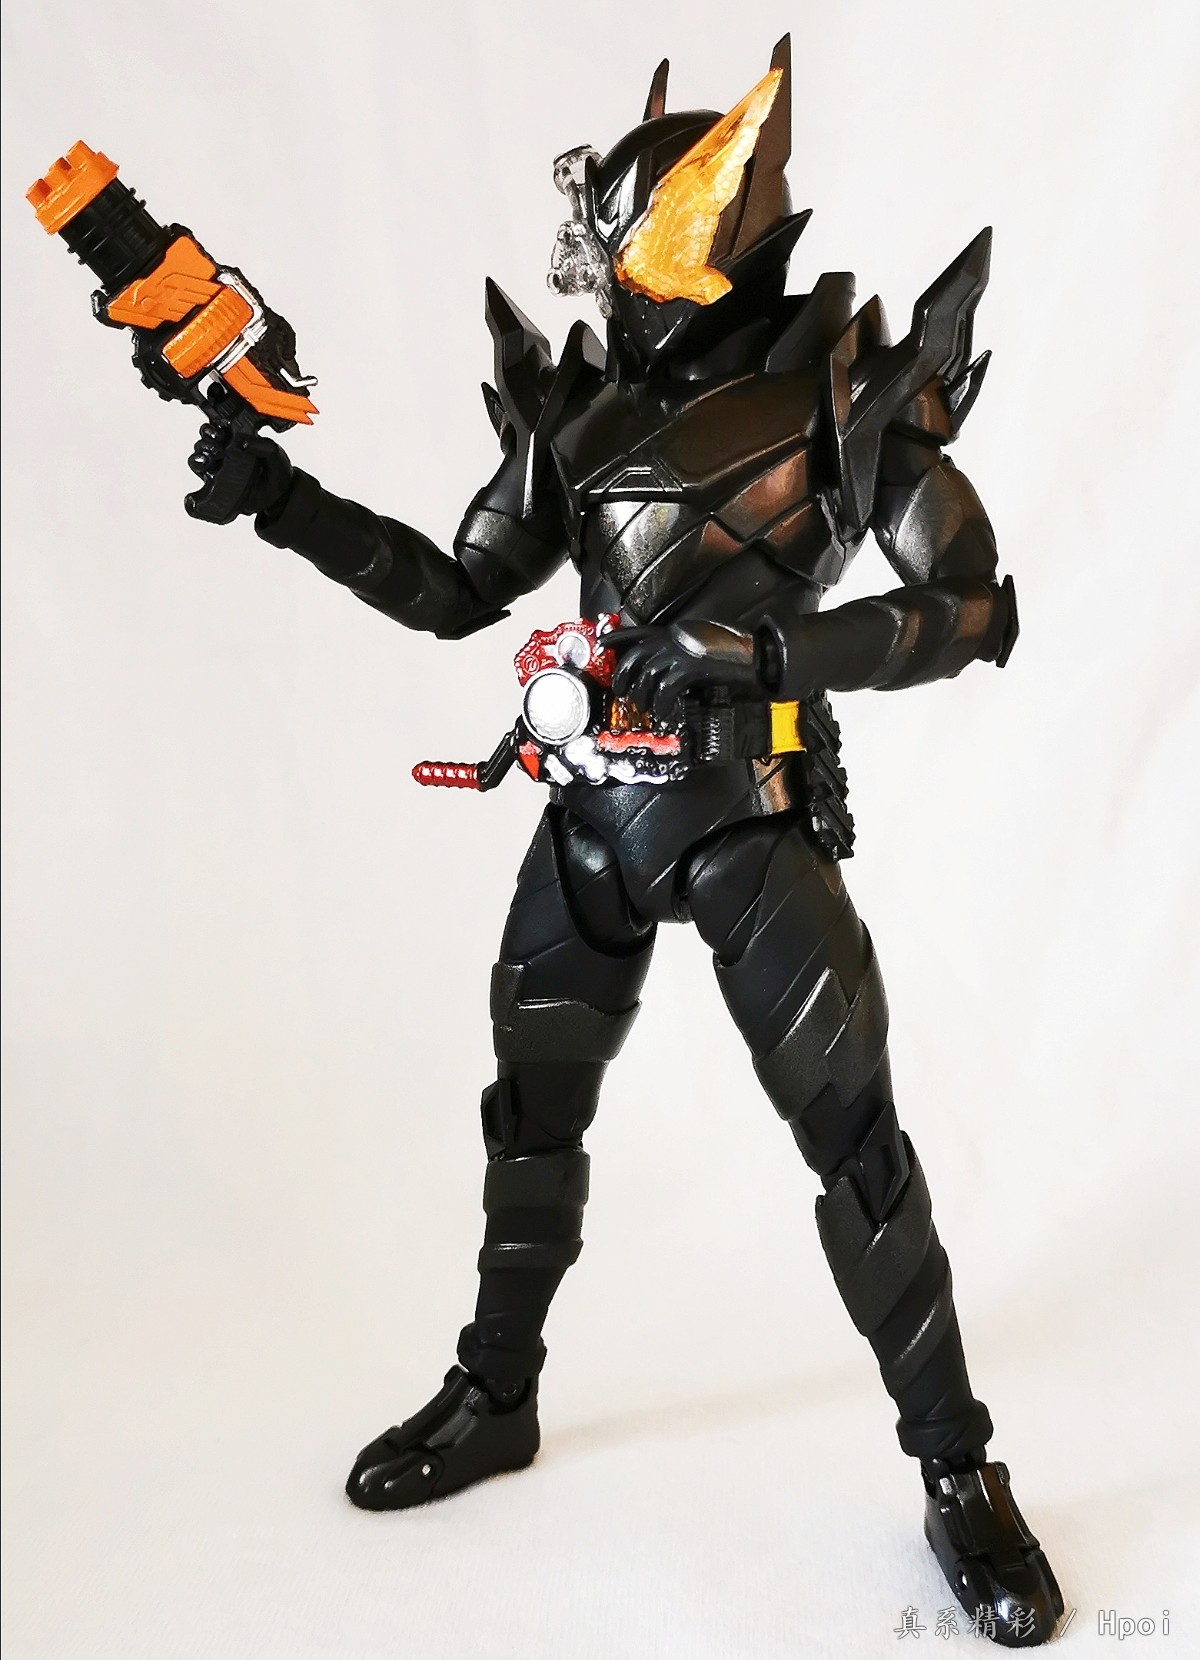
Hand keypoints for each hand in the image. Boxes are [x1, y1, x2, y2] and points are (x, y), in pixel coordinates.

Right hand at [185, 423, 291, 523]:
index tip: (221, 429)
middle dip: (207, 437)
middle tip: (217, 442)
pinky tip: (204, 467)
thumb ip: (264, 446)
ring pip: (200, 453)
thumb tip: (245, 442)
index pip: (221, 426)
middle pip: (206, 438)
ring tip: (209, 458)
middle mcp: (226, 450)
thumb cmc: (277, 473)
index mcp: (239, 439)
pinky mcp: (215, 480)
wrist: (278, 498)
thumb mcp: (275, 454)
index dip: (217, 425)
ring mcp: (219, 465)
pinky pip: (200, 472)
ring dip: (201, 452)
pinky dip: (197, 466)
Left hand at [608, 620, 771, 723]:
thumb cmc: (731, 653)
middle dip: (623, 676)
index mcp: (674, 633)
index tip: (602, 644)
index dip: (617, 638)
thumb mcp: (697, 646)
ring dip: (642, 696)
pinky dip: (661, 704)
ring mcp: (681, 652)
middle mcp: (673, 639)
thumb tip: (662, 669)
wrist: (756, 654)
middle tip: (622, 692)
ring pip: (646, 674)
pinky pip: (665, 688)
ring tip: (646, 708)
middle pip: (634, 656)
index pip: (637, 632)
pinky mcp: (691, 668)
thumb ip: (677, 652)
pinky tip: (663, 713)